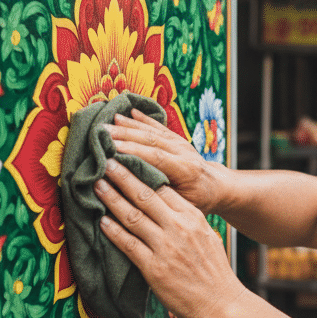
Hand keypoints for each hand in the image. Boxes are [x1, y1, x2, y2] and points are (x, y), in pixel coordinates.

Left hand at [95, 157, 245, 317]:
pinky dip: (112, 231)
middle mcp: (180, 228)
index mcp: (194, 217)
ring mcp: (166, 248)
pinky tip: (101, 220)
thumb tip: (165, 207)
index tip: (128, 161)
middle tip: (106, 161)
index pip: (164, 188)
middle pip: (145, 195)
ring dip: (112, 199)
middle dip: (123, 176)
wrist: (222, 303)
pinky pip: (128, 244)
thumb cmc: (213, 271)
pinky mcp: (154, 269)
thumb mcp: (207, 236)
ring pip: (133, 216)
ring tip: (97, 185)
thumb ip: (187, 220)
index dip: (143, 172)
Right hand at [105, 109, 222, 214]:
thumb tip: (133, 193)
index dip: (134, 152)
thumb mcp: (183, 205)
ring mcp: (180, 143)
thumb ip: (162, 196)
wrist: (215, 187)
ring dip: (129, 125)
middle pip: (152, 140)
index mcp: (186, 170)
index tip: (111, 150)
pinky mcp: (177, 138)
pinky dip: (142, 119)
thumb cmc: (197, 201)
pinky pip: (158, 126)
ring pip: (153, 131)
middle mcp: (184, 152)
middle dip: (125, 135)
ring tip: (107, 121)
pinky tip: (128, 112)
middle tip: (101, 133)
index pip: (157, 157)